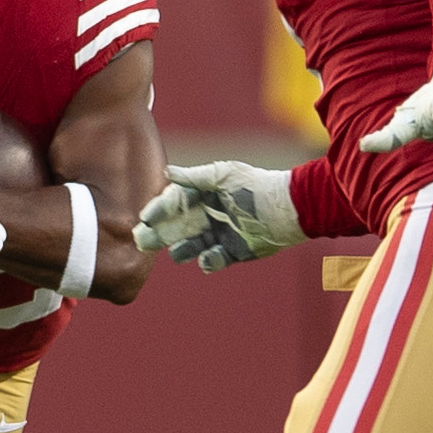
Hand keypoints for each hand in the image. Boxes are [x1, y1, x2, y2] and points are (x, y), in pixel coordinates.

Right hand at [134, 161, 303, 271]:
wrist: (289, 209)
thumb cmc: (255, 187)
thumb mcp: (223, 175)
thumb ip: (194, 177)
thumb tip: (166, 173)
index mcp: (206, 194)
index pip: (175, 202)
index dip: (159, 209)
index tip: (145, 217)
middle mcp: (210, 214)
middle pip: (178, 226)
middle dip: (161, 233)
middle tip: (143, 240)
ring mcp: (221, 233)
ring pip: (191, 245)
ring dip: (181, 249)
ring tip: (176, 252)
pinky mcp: (233, 251)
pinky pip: (213, 259)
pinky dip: (208, 260)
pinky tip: (207, 258)